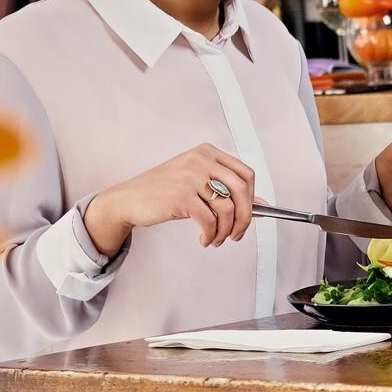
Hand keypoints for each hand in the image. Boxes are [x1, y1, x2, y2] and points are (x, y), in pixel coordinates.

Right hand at [83, 143, 255, 253]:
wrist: (128, 199)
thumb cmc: (164, 192)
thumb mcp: (197, 183)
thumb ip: (227, 190)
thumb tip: (263, 205)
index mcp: (207, 152)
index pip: (246, 174)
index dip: (252, 198)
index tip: (247, 215)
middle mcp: (200, 160)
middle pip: (242, 190)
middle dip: (245, 218)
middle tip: (237, 234)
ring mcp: (191, 176)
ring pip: (227, 209)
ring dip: (226, 231)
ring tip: (216, 239)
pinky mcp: (181, 196)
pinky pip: (210, 221)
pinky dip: (211, 235)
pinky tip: (204, 239)